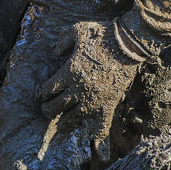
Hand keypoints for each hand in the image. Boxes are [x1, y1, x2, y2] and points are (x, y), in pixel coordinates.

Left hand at [40, 20, 141, 160]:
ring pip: (72, 118)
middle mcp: (78, 89)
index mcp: (68, 73)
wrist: (128, 44)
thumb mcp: (77, 30)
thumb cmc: (102, 34)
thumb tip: (56, 52)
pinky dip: (98, 134)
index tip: (43, 93)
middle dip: (48, 109)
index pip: (47, 90)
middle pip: (55, 107)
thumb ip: (62, 40)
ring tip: (60, 124)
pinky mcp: (108, 104)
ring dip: (63, 122)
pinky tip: (95, 139)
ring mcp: (93, 99)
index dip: (42, 93)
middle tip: (46, 109)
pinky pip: (102, 125)